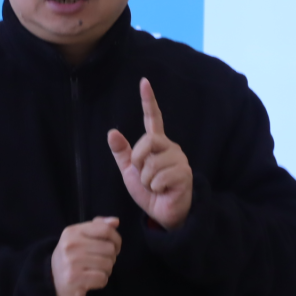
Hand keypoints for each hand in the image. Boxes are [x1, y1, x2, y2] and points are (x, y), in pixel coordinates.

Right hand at [51, 217, 121, 295]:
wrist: (52, 282)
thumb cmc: (71, 257)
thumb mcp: (79, 238)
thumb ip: (97, 227)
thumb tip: (115, 221)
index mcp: (72, 232)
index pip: (105, 229)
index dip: (116, 238)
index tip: (115, 246)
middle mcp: (71, 245)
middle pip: (109, 248)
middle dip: (111, 257)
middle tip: (102, 261)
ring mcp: (71, 262)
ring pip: (108, 264)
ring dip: (106, 270)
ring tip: (96, 271)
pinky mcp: (74, 279)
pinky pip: (102, 278)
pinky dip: (101, 281)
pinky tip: (92, 281)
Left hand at [107, 78, 192, 230]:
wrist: (163, 213)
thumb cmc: (148, 191)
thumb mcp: (130, 172)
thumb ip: (122, 153)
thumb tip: (112, 132)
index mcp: (156, 143)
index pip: (153, 118)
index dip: (148, 100)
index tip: (144, 82)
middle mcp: (170, 146)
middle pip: (146, 142)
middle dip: (138, 161)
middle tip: (144, 176)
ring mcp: (179, 159)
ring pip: (151, 163)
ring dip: (146, 180)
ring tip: (156, 186)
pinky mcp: (184, 174)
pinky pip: (159, 177)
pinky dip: (155, 188)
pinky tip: (163, 191)